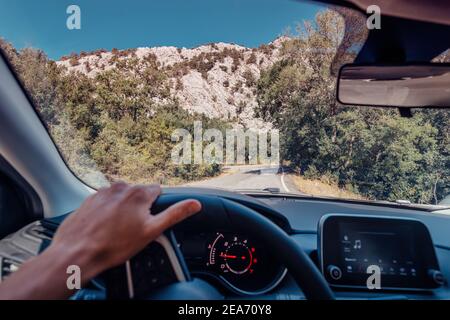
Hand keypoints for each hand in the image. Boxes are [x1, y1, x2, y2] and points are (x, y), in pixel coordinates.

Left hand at [51, 183, 201, 280]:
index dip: (156, 207)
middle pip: (139, 194)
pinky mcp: (89, 198)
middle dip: (139, 208)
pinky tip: (103, 227)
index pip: (157, 191)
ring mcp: (103, 192)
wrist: (77, 252)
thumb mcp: (151, 232)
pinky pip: (105, 202)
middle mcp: (121, 187)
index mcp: (139, 192)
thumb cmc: (113, 245)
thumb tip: (195, 204)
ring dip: (122, 209)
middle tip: (132, 229)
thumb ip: (175, 214)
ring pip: (121, 197)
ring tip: (115, 230)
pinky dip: (107, 211)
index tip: (149, 220)